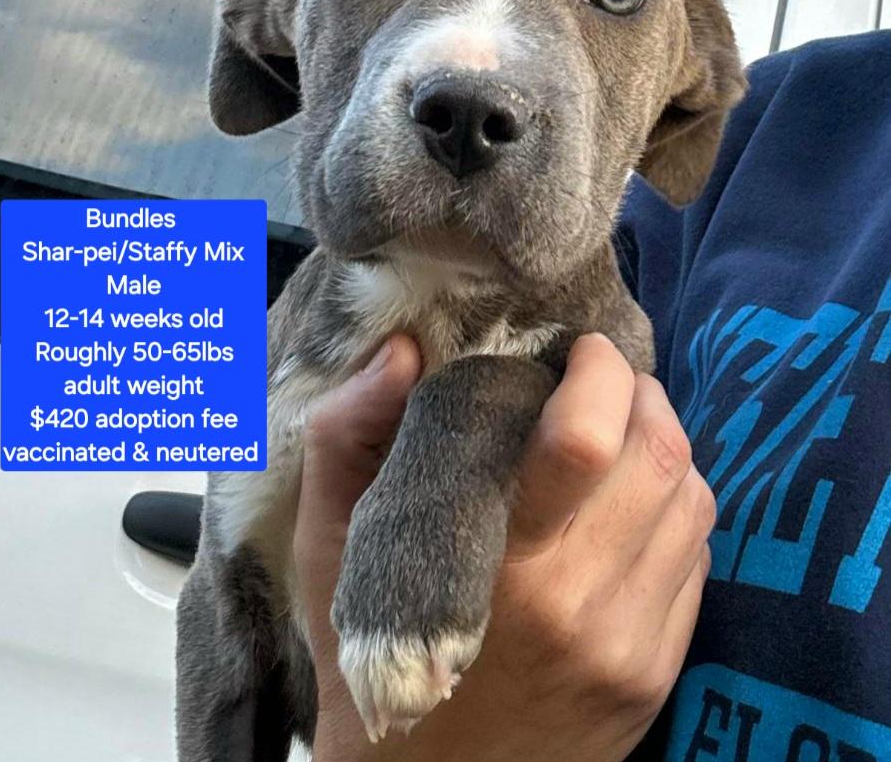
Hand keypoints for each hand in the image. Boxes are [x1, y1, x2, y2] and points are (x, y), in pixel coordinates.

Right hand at [294, 333, 713, 761]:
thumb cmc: (370, 658)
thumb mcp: (326, 547)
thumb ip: (347, 435)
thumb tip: (401, 349)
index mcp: (502, 566)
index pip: (586, 441)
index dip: (599, 372)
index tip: (579, 350)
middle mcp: (583, 606)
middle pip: (661, 458)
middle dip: (642, 393)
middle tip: (604, 380)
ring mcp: (633, 645)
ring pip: (693, 502)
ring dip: (665, 446)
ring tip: (618, 433)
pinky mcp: (658, 673)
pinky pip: (696, 559)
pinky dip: (673, 508)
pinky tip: (627, 505)